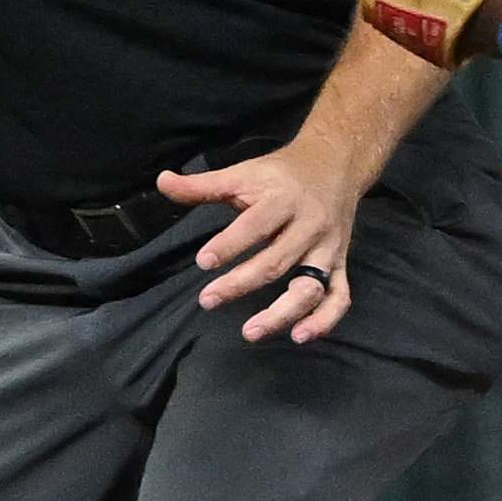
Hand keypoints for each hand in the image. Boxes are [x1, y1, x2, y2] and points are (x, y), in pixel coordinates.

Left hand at [162, 146, 373, 341]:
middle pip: (276, 261)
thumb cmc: (280, 174)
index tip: (203, 262)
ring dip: (282, 313)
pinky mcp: (339, 264)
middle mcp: (309, 226)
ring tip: (250, 331)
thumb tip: (162, 182)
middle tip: (207, 299)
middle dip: (241, 283)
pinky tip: (300, 336)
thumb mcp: (242, 173)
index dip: (230, 244)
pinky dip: (324, 319)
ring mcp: (328, 249)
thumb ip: (202, 185)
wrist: (335, 164)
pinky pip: (339, 297)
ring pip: (310, 287)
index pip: (256, 224)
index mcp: (283, 200)